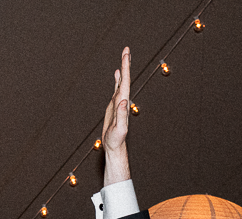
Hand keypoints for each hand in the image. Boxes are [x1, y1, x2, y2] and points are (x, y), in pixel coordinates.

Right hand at [99, 47, 131, 183]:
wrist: (115, 146)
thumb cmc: (117, 139)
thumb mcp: (119, 128)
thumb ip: (121, 115)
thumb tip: (123, 100)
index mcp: (123, 103)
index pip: (125, 82)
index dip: (125, 68)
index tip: (126, 55)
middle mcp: (122, 100)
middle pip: (125, 79)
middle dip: (126, 64)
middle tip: (126, 49)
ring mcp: (119, 101)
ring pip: (122, 81)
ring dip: (123, 69)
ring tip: (124, 57)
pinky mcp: (114, 105)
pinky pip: (116, 88)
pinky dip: (117, 79)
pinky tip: (117, 73)